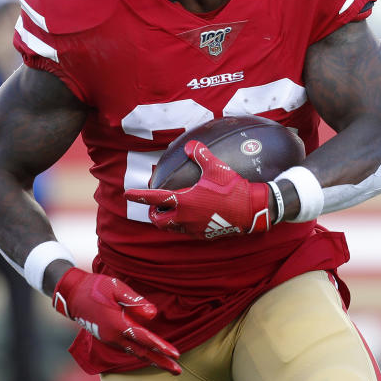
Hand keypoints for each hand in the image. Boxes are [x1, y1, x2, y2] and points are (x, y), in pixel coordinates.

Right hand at [53, 267, 180, 374]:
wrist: (72, 294)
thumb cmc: (95, 287)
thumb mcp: (116, 287)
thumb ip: (135, 301)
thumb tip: (153, 314)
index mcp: (117, 324)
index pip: (144, 338)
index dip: (161, 346)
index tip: (175, 354)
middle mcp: (114, 336)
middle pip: (142, 352)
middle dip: (161, 362)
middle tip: (177, 370)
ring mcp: (110, 339)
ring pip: (135, 353)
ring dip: (152, 359)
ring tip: (168, 365)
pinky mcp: (108, 338)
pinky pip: (128, 349)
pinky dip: (141, 353)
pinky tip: (149, 355)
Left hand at [125, 141, 271, 239]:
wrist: (251, 210)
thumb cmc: (232, 188)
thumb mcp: (216, 167)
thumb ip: (200, 155)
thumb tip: (190, 145)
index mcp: (184, 201)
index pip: (155, 198)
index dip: (139, 196)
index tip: (128, 194)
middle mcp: (185, 218)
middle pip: (159, 221)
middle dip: (153, 214)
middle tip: (154, 206)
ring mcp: (194, 228)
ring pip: (172, 229)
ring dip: (167, 221)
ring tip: (169, 212)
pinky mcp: (205, 235)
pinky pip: (187, 232)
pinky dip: (182, 225)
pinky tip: (190, 217)